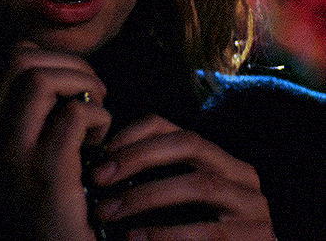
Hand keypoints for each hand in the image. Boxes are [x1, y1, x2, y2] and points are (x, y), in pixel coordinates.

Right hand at [0, 44, 111, 240]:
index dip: (53, 57)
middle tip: (93, 91)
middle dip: (70, 64)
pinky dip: (98, 116)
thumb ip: (33, 112)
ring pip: (42, 80)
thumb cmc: (50, 199)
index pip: (12, 58)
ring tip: (97, 113)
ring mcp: (14, 157)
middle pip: (23, 60)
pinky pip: (74, 114)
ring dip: (83, 85)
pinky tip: (99, 140)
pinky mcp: (46, 174)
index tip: (75, 82)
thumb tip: (61, 68)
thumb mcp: (25, 152)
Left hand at [91, 115, 274, 239]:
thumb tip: (106, 165)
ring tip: (110, 211)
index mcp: (216, 157)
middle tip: (100, 177)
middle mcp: (240, 173)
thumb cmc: (200, 235)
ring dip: (148, 196)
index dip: (135, 132)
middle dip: (139, 156)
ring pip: (199, 184)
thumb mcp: (180, 200)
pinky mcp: (256, 239)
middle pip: (188, 143)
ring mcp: (254, 205)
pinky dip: (168, 234)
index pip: (172, 127)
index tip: (103, 149)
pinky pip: (209, 232)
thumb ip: (157, 178)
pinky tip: (137, 238)